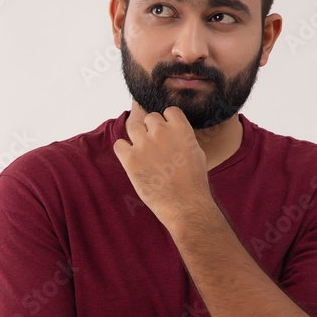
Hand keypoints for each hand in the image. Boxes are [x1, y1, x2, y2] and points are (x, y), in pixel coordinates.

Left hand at [112, 106, 213, 227]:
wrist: (185, 205)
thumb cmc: (194, 183)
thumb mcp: (197, 152)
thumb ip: (183, 137)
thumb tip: (174, 131)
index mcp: (181, 129)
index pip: (169, 111)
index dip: (167, 122)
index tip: (166, 135)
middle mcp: (162, 132)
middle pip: (149, 118)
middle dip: (151, 130)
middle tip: (155, 149)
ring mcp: (144, 144)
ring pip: (133, 127)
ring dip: (137, 138)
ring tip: (143, 155)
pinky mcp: (130, 159)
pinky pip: (119, 144)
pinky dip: (123, 151)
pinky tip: (132, 161)